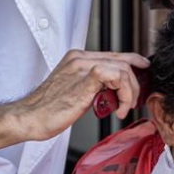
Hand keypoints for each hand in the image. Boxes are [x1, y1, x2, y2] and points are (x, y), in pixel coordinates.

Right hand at [12, 50, 149, 140]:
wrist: (29, 117)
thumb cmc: (47, 109)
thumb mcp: (73, 91)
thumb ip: (92, 84)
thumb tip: (112, 90)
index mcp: (77, 58)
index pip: (113, 55)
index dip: (132, 63)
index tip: (143, 71)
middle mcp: (80, 58)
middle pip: (122, 60)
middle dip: (135, 83)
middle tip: (132, 101)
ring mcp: (82, 67)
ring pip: (123, 68)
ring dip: (130, 91)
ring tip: (123, 108)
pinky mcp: (85, 80)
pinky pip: (116, 76)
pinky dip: (124, 93)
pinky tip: (118, 107)